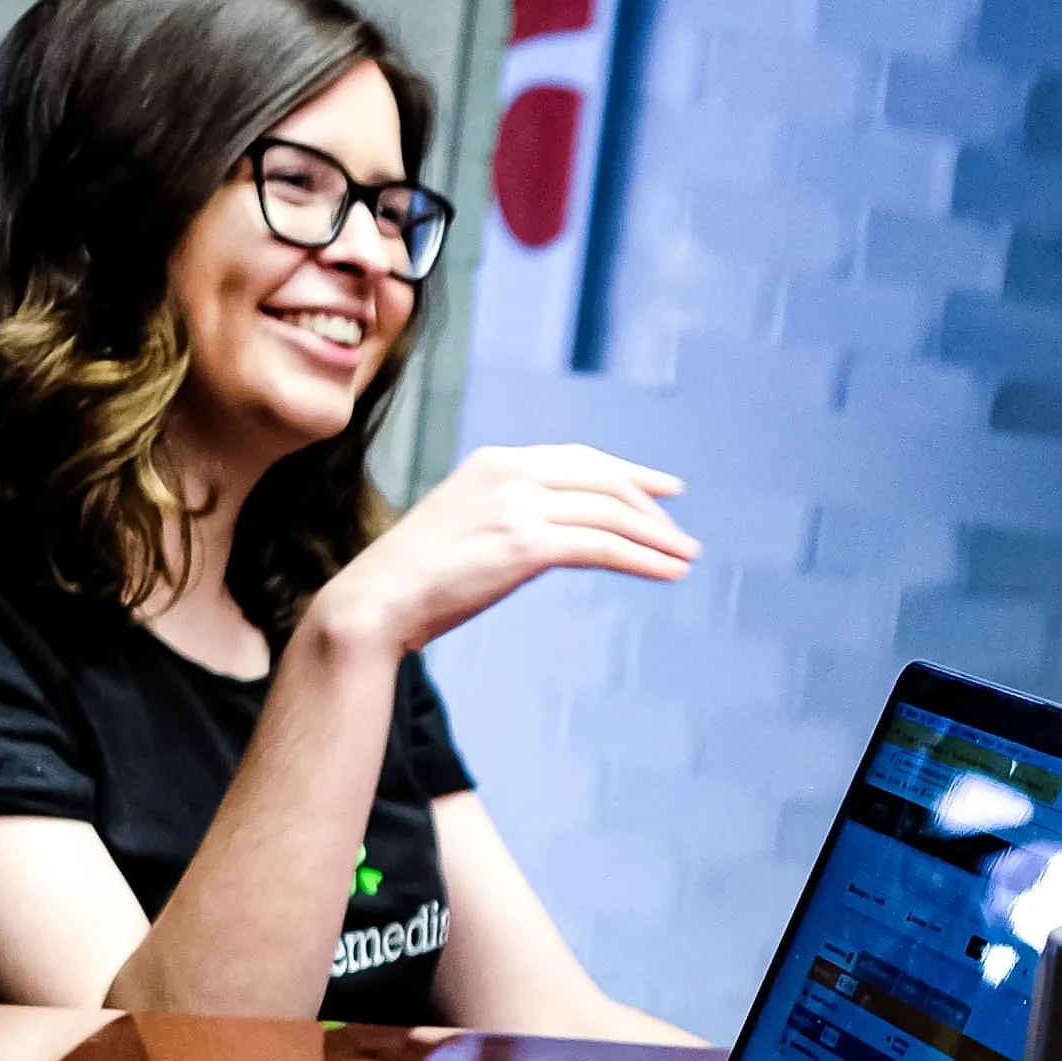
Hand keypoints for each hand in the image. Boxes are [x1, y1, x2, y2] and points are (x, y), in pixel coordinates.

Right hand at [319, 444, 697, 651]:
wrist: (375, 601)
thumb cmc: (418, 577)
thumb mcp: (469, 526)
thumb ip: (511, 516)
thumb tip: (556, 535)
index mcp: (496, 462)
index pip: (581, 459)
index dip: (630, 472)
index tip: (666, 488)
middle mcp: (510, 472)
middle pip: (604, 480)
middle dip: (651, 507)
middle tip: (681, 536)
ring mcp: (517, 505)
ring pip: (611, 513)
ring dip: (656, 537)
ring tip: (686, 559)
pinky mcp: (524, 543)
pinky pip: (603, 546)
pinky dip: (643, 559)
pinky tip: (667, 573)